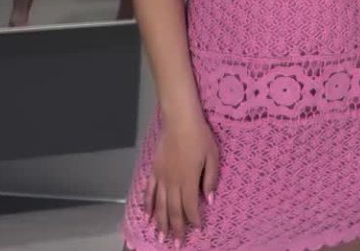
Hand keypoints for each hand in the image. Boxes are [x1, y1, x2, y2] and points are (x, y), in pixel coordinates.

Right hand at [144, 115, 220, 245]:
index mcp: (189, 181)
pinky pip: (149, 191)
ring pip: (159, 205)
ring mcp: (161, 177)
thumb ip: (211, 179)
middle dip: (175, 229)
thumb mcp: (213, 156)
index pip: (190, 207)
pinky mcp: (154, 170)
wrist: (180, 120)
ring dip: (160, 223)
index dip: (194, 220)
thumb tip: (210, 199)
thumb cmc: (200, 136)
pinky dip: (147, 205)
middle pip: (173, 211)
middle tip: (176, 244)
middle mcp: (173, 183)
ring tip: (160, 238)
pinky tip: (147, 215)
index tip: (197, 229)